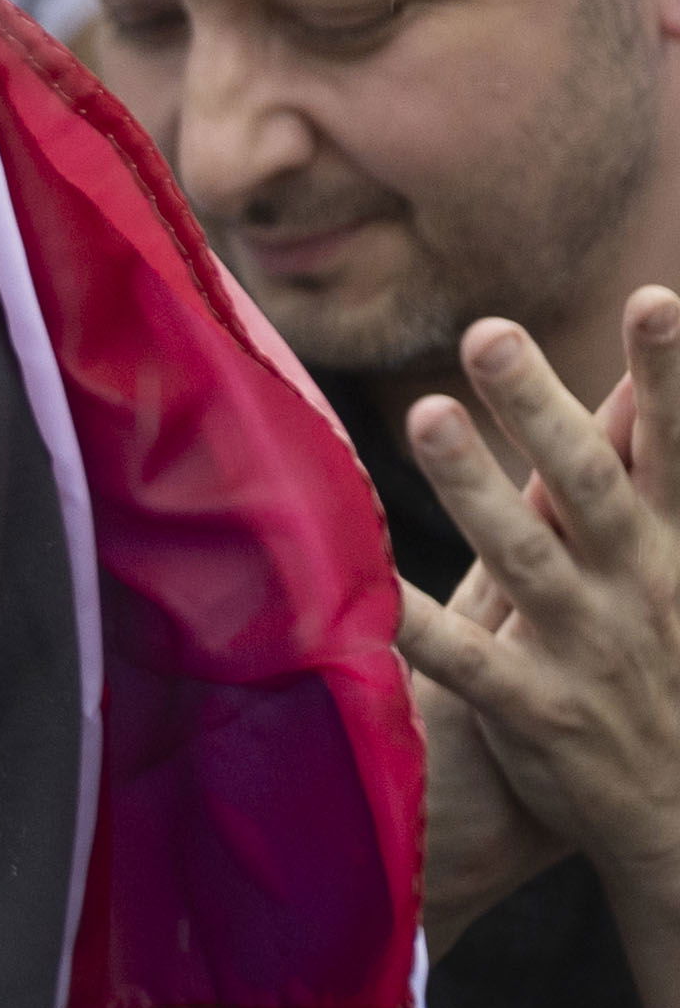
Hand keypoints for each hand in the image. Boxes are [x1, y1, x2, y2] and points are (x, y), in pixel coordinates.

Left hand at [399, 303, 679, 945]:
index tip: (659, 297)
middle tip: (490, 331)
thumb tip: (647, 404)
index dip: (669, 375)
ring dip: (474, 486)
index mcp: (678, 550)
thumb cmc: (678, 670)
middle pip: (585, 482)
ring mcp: (585, 647)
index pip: (676, 448)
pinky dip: (416, 627)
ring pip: (522, 554)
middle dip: (542, 407)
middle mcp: (635, 587)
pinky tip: (360, 591)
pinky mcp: (538, 710)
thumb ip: (663, 490)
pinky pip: (466, 663)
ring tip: (425, 414)